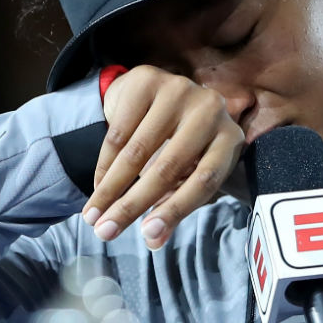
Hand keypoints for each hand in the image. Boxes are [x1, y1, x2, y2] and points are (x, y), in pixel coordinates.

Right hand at [84, 66, 243, 249]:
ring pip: (137, 150)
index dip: (176, 210)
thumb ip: (173, 206)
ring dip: (110, 189)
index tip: (147, 235)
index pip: (205, 180)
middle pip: (168, 167)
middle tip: (106, 232)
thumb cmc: (180, 145)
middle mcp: (210, 109)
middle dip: (132, 204)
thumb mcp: (186, 175)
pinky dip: (104, 164)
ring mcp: (179, 90)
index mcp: (229, 137)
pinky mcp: (148, 80)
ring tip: (93, 216)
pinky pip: (119, 131)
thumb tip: (153, 242)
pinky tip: (96, 186)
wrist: (159, 95)